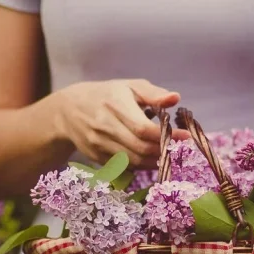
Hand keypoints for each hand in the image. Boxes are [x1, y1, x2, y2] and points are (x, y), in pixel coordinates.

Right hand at [53, 78, 189, 166]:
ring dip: (154, 161)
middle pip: (141, 148)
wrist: (68, 111)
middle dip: (163, 150)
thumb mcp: (128, 87)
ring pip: (134, 161)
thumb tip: (175, 98)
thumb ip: (153, 93)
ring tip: (166, 153)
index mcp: (115, 105)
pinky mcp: (96, 157)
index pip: (144, 128)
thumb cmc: (105, 95)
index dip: (167, 136)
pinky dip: (141, 165)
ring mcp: (99, 144)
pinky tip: (150, 158)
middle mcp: (105, 126)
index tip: (185, 136)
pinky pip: (125, 166)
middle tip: (177, 147)